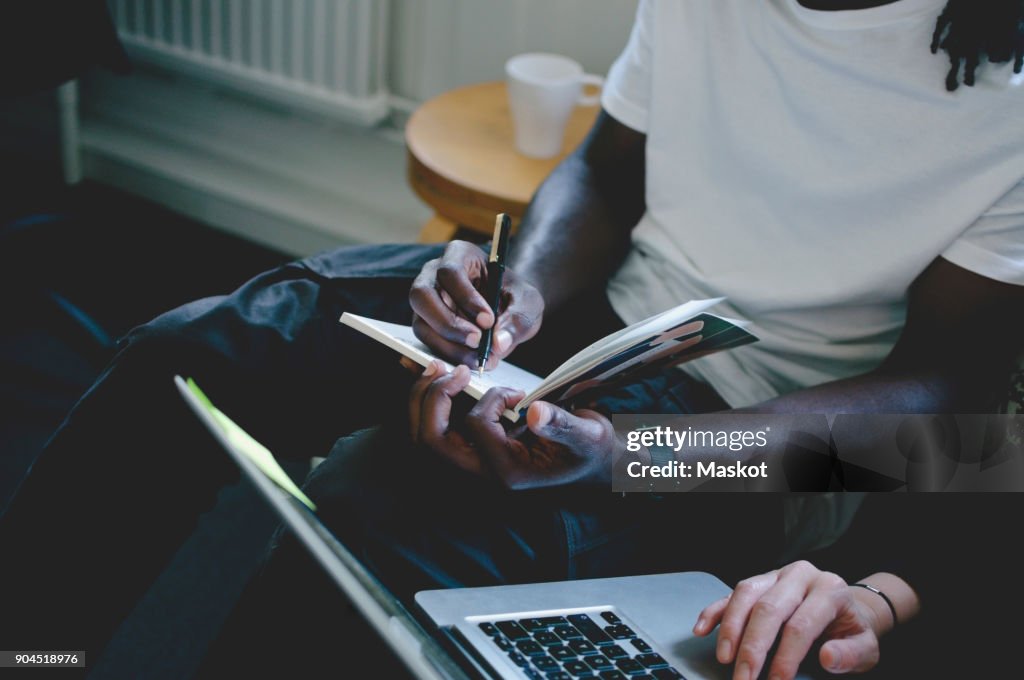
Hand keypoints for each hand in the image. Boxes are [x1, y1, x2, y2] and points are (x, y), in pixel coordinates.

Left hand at [407, 361, 614, 487]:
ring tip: (436, 369)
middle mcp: (481, 475)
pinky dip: (426, 404)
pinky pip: (431, 433)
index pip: (477, 428)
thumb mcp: (586, 436)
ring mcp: (469, 467)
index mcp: (507, 473)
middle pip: (431, 440)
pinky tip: (434, 379)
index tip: (515, 392)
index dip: (490, 400)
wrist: (587, 467)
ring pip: (423, 437)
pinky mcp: (465, 455)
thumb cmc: (587, 450)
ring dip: (423, 400)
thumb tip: (536, 411)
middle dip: (433, 398)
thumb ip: (562, 424)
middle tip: (449, 369)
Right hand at [409, 240, 543, 368]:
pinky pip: (426, 340)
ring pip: (421, 322)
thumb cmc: (514, 296)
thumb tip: (499, 343)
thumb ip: (518, 319)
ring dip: (448, 344)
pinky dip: (447, 353)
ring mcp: (426, 299)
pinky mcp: (425, 323)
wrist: (508, 308)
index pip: (450, 272)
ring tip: (477, 358)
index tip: (488, 321)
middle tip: (477, 342)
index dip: (466, 298)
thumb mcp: (528, 303)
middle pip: (423, 295)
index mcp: (459, 254)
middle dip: (449, 324)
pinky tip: (470, 360)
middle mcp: (434, 273)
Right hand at [693, 561, 883, 679]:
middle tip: (743, 678)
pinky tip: (702, 629)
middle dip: (752, 647)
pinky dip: (715, 610)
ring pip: (746, 594)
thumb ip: (851, 654)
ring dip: (731, 628)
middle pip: (769, 609)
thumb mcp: (866, 647)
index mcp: (830, 589)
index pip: (801, 625)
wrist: (847, 608)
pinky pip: (731, 592)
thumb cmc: (851, 631)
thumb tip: (828, 657)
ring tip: (725, 659)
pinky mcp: (759, 580)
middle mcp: (800, 575)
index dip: (786, 657)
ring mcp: (776, 574)